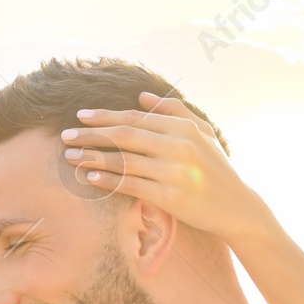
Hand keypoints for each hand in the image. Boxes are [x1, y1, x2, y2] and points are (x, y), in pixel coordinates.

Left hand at [60, 93, 278, 248]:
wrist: (237, 207)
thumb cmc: (216, 169)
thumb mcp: (203, 134)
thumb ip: (174, 111)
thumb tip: (142, 96)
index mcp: (183, 127)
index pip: (135, 118)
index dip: (105, 116)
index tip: (81, 116)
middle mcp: (178, 146)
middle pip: (124, 136)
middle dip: (91, 135)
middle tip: (66, 136)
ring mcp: (174, 172)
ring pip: (124, 161)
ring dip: (93, 158)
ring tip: (70, 157)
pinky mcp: (171, 197)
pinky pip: (132, 186)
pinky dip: (109, 181)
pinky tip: (91, 178)